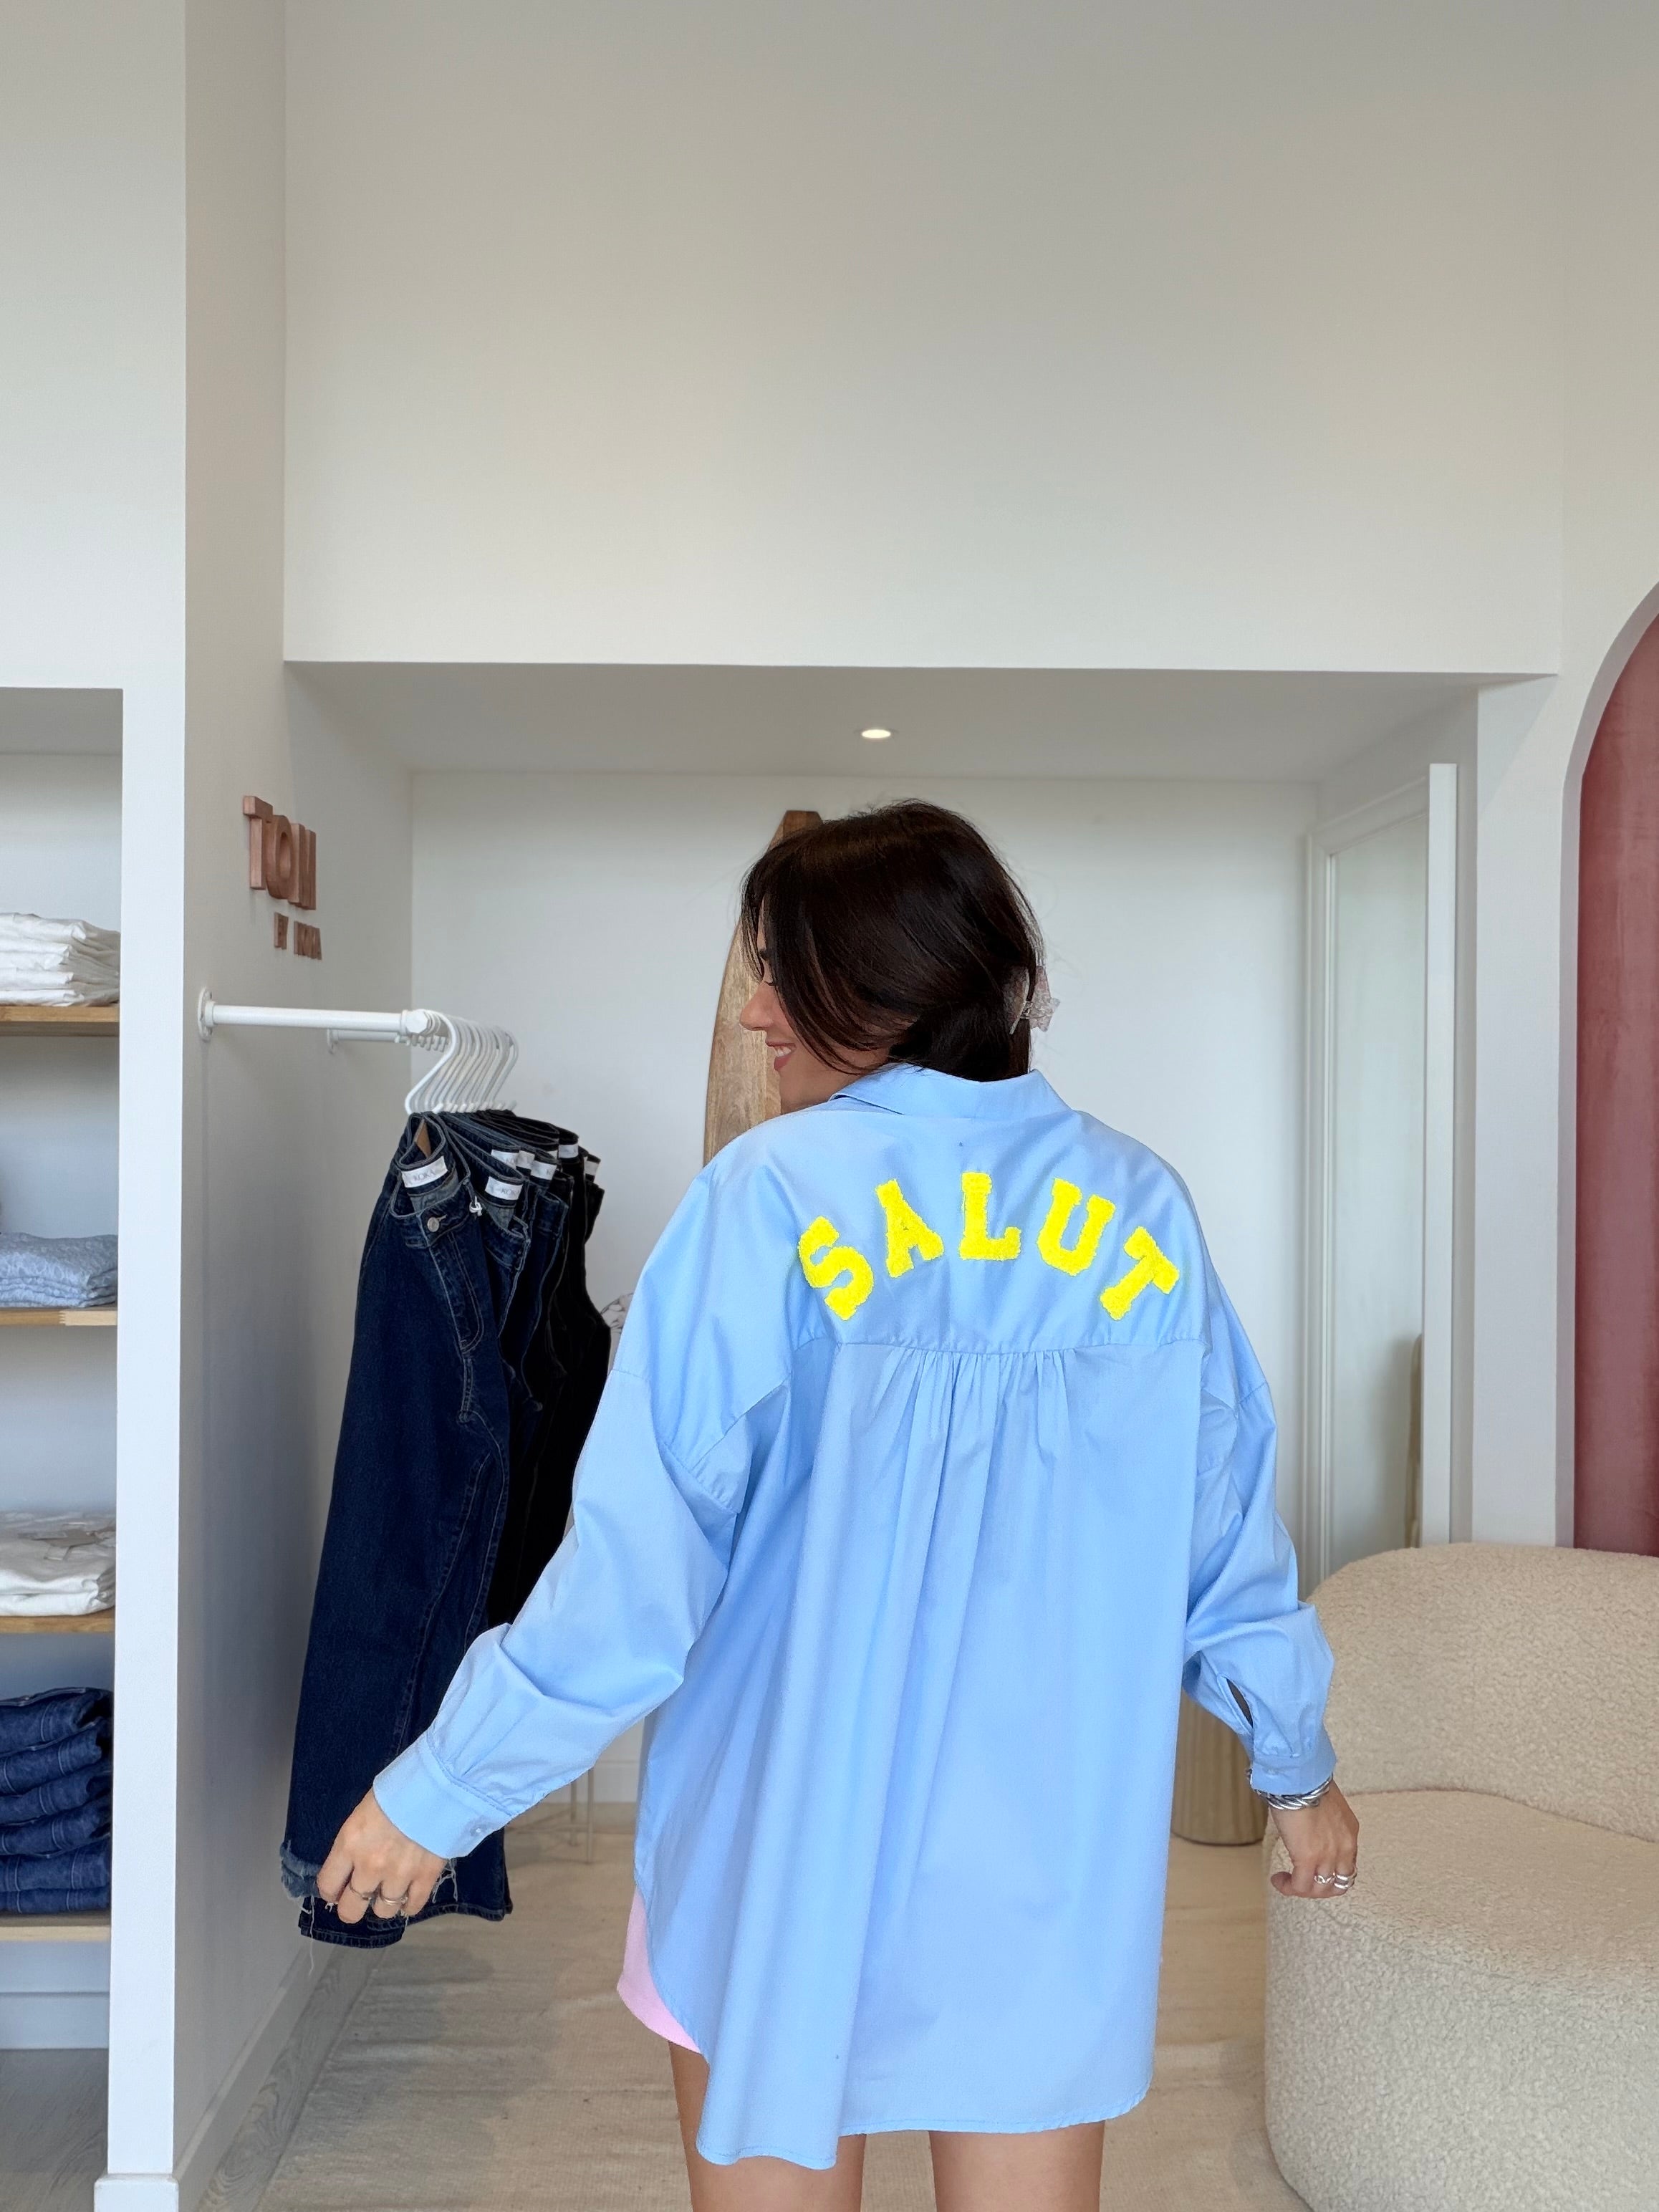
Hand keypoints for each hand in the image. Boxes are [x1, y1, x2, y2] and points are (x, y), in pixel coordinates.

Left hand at [317, 1790, 446, 1925]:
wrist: (438, 1783)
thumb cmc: (396, 1790)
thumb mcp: (363, 1813)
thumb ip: (354, 1842)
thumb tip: (352, 1865)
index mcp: (349, 1845)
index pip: (327, 1886)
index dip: (331, 1891)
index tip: (337, 1889)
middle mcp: (369, 1866)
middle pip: (351, 1909)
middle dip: (352, 1907)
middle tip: (360, 1899)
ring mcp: (398, 1875)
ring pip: (383, 1911)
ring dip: (384, 1902)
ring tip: (390, 1890)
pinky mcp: (425, 1877)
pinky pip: (412, 1906)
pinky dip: (409, 1904)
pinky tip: (409, 1893)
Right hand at [1269, 1782, 1358, 1899]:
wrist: (1299, 1777)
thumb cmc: (1307, 1782)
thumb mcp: (1326, 1805)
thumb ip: (1324, 1821)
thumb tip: (1310, 1825)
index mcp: (1350, 1832)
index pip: (1348, 1867)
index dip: (1332, 1875)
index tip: (1316, 1872)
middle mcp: (1344, 1848)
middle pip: (1339, 1885)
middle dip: (1320, 1888)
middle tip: (1303, 1882)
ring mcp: (1328, 1856)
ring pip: (1319, 1890)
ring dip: (1303, 1889)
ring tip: (1287, 1882)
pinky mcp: (1308, 1859)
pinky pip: (1300, 1886)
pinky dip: (1288, 1887)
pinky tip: (1278, 1879)